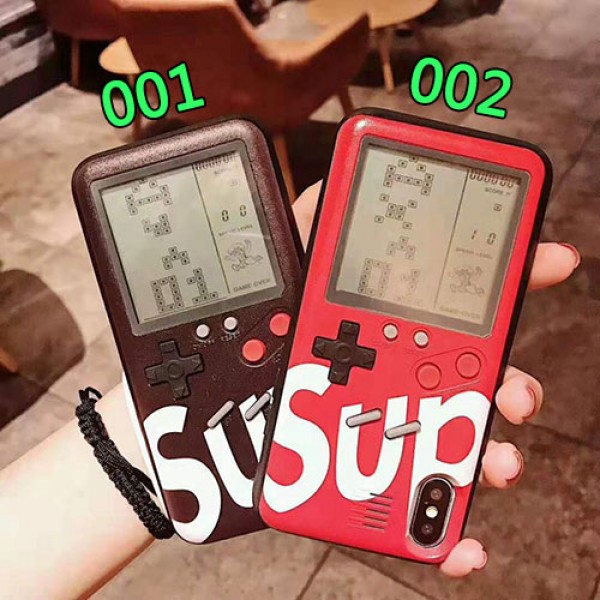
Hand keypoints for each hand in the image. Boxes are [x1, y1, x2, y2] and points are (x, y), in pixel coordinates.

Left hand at [291, 181, 579, 577]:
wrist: (213, 390)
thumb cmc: (256, 321)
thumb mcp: (287, 258)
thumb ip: (319, 215)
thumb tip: (359, 184)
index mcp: (395, 322)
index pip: (465, 301)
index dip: (512, 278)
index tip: (552, 260)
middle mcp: (403, 373)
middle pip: (477, 381)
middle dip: (512, 387)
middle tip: (514, 393)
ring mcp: (387, 428)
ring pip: (458, 446)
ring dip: (492, 457)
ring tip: (496, 463)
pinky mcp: (364, 479)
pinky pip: (414, 512)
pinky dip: (447, 537)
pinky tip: (460, 546)